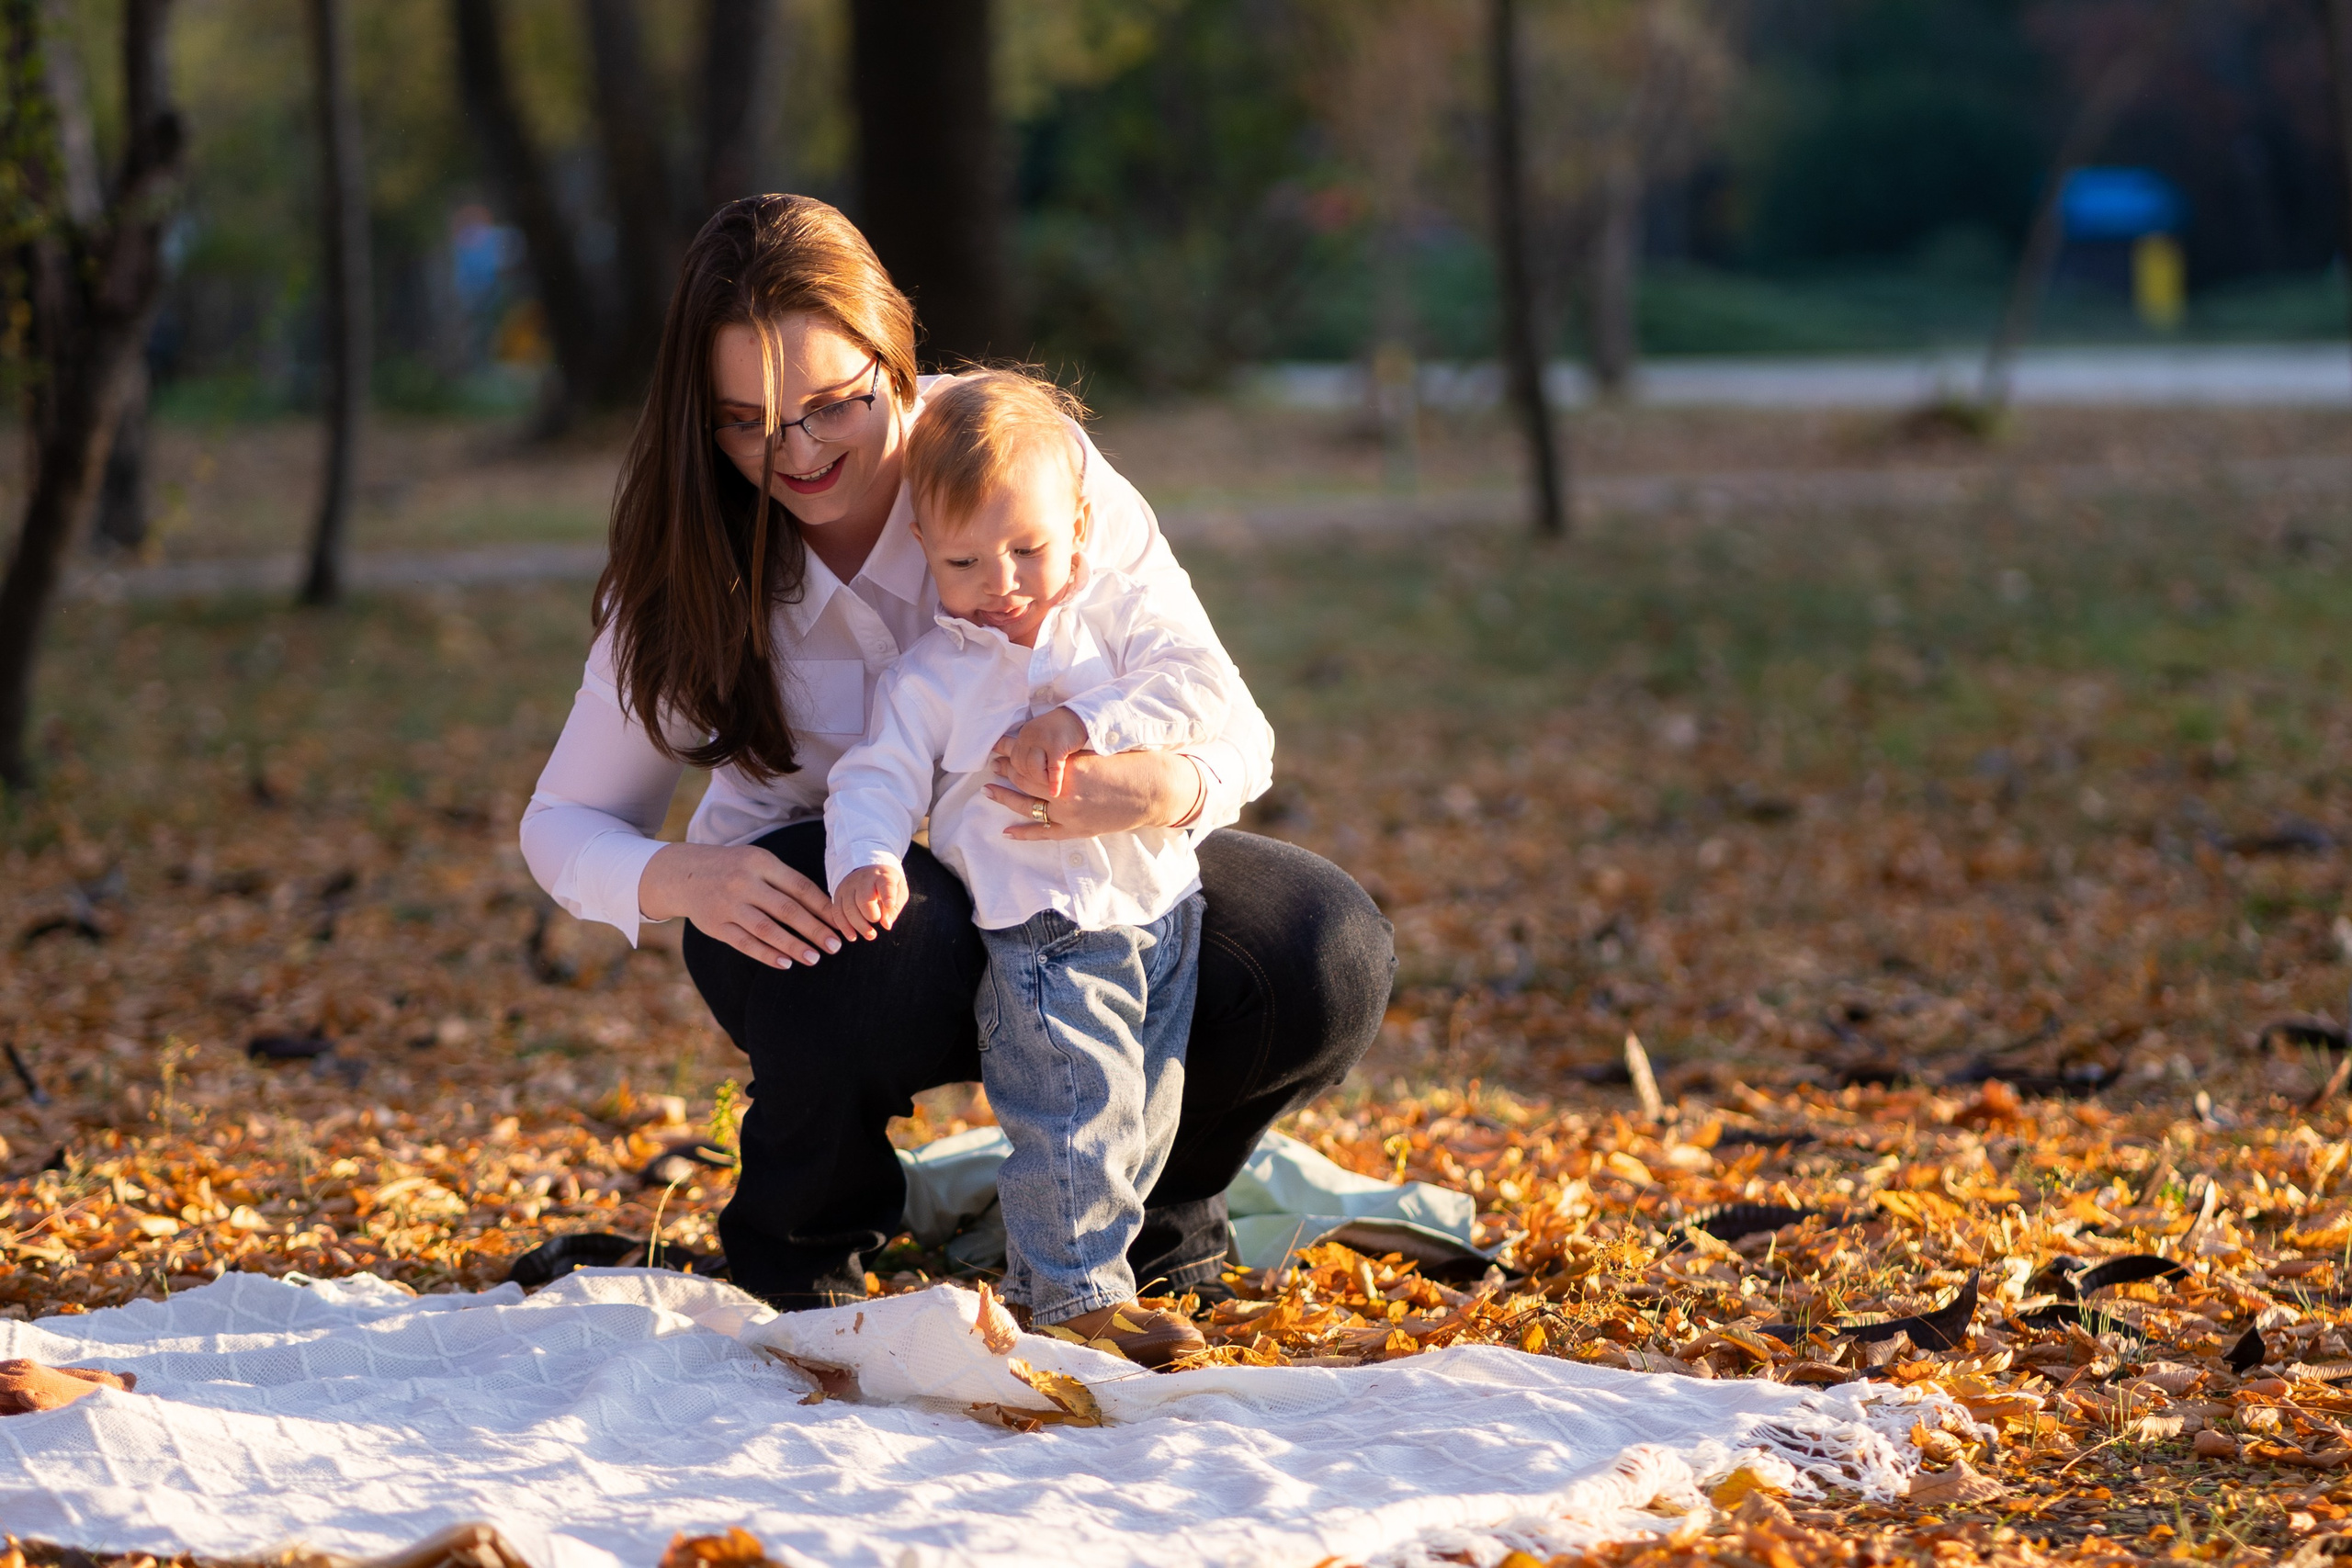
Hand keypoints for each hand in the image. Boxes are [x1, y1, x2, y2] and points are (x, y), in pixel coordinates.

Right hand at [637, 841, 849, 969]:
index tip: (840, 923)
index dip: (822, 907)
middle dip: (814, 930)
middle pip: (787, 910)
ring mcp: (729, 905)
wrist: (683, 873)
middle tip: (835, 946)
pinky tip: (785, 963)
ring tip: (814, 958)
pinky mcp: (716, 925)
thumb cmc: (734, 868)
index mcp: (760, 862)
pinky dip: (766, 955)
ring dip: (793, 946)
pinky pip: (745, 943)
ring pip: (767, 930)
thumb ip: (786, 881)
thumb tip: (825, 908)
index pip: (799, 887)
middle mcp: (744, 882)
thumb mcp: (758, 862)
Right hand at [832, 863, 907, 939]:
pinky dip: (844, 927)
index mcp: (882, 877)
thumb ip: (895, 908)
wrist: (867, 872)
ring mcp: (848, 887)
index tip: (890, 904)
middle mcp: (863, 880)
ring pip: (848, 908)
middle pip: (863, 899)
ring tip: (870, 935)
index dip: (888, 895)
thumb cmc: (886, 886)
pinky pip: (837, 913)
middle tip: (877, 921)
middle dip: (871, 915)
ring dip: (859, 925)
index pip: (885, 885)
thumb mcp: (898, 892)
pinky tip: (853, 937)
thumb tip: (886, 925)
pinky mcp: (838, 895)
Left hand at [983, 747, 1197, 839]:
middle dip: (1007, 771)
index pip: (1031, 763)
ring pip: (1028, 807)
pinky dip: (1025, 832)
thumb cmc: (1131, 764)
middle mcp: (1065, 795)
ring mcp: (1070, 816)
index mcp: (1070, 770)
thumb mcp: (1097, 751)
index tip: (1002, 747)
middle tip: (993, 763)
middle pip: (1026, 782)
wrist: (1155, 791)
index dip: (1014, 754)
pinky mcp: (1078, 830)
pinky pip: (1045, 833)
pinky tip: (1007, 831)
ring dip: (1007, 798)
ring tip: (989, 789)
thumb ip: (1068, 754)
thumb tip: (1044, 748)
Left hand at [1002, 706, 1089, 798]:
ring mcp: (1043, 739)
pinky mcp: (1057, 745)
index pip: (1015, 759)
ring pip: (1034, 769)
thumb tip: (1013, 764)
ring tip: (1049, 787)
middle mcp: (1030, 735)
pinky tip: (1055, 792)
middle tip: (1040, 786)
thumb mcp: (1041, 737)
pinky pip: (1052, 768)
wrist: (1082, 716)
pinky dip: (1054, 782)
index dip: (1017, 772)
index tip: (1021, 778)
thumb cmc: (1063, 731)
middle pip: (1022, 765)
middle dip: (1030, 779)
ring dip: (1041, 780)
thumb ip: (1031, 749)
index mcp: (1025, 734)